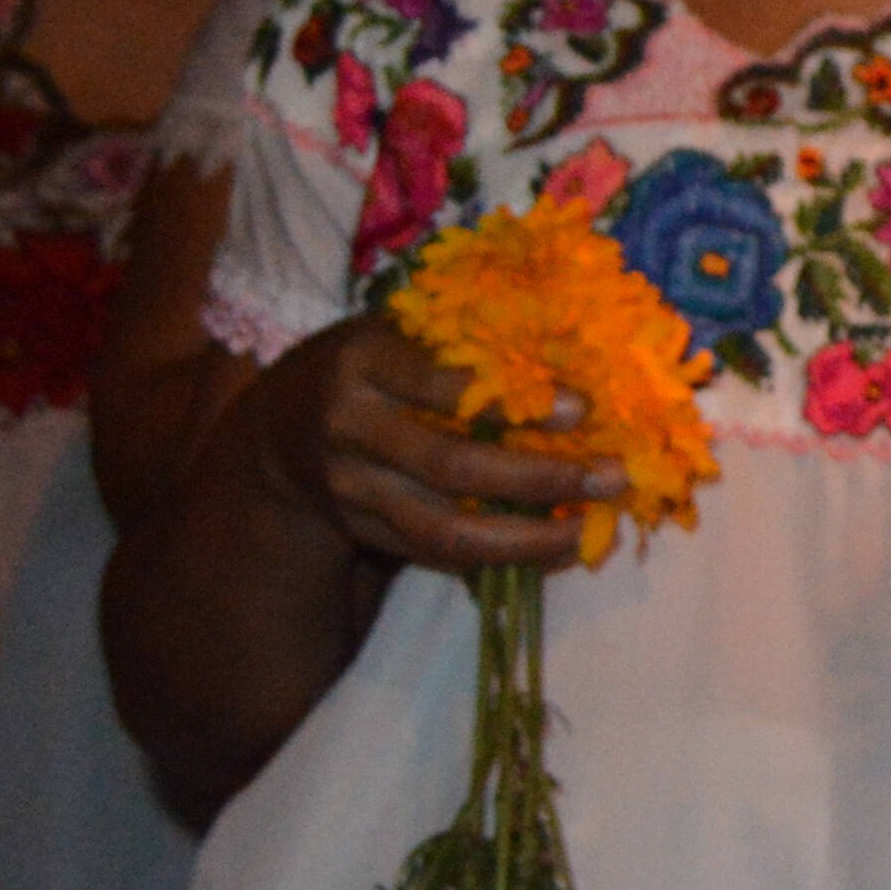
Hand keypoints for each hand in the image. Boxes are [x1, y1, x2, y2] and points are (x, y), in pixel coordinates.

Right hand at [270, 311, 621, 575]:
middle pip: (450, 465)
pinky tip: (551, 551)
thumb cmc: (376, 361)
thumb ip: (470, 342)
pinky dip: (494, 559)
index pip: (440, 384)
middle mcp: (351, 427)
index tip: (582, 408)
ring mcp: (350, 487)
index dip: (512, 400)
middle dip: (537, 478)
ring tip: (587, 533)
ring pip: (440, 528)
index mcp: (366, 361)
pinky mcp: (357, 530)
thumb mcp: (405, 329)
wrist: (280, 421)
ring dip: (523, 539)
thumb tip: (582, 357)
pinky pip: (431, 553)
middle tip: (610, 477)